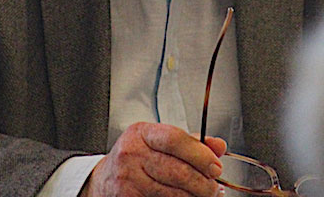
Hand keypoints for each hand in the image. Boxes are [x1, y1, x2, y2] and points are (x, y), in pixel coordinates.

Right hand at [81, 122, 226, 196]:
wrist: (104, 180)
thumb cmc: (136, 158)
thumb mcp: (158, 142)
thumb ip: (190, 143)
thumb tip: (219, 146)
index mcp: (141, 133)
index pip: (175, 139)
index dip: (200, 154)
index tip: (216, 167)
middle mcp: (131, 154)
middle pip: (177, 170)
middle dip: (203, 183)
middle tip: (214, 188)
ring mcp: (128, 179)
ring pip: (172, 193)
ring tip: (203, 196)